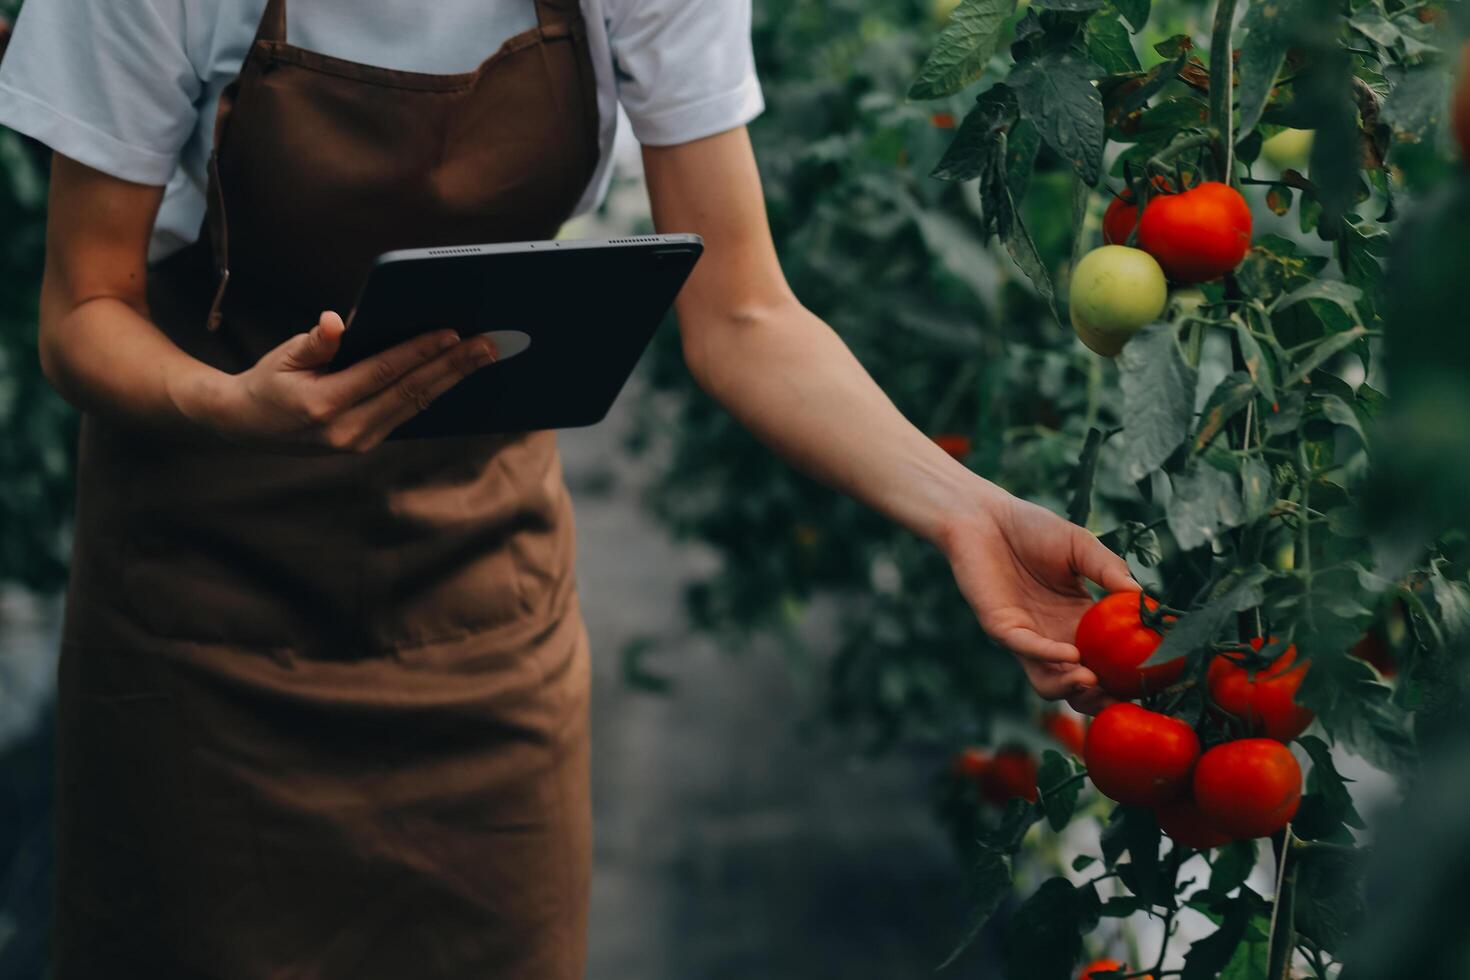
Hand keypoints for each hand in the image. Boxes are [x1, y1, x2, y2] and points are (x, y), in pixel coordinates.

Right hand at [194, 311, 495, 451]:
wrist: (246, 426)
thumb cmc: (268, 381)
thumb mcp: (283, 357)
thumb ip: (314, 342)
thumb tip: (338, 322)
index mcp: (323, 405)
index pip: (383, 373)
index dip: (419, 352)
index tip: (451, 333)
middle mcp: (347, 430)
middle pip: (411, 392)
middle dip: (453, 366)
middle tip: (488, 345)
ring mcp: (359, 442)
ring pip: (416, 406)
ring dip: (452, 379)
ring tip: (482, 356)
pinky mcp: (366, 443)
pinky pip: (406, 414)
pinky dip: (433, 391)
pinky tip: (457, 373)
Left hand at [938, 485, 1138, 713]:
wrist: (985, 516)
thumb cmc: (1032, 529)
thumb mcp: (1081, 547)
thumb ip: (1110, 570)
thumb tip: (1143, 597)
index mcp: (1079, 619)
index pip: (1108, 658)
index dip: (1127, 673)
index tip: (1153, 677)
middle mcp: (1055, 636)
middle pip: (1081, 684)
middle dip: (1102, 696)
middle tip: (1124, 696)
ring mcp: (1028, 636)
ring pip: (1049, 681)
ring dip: (1072, 687)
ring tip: (1094, 680)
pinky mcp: (1001, 627)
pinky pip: (1027, 650)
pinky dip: (1049, 656)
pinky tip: (1072, 654)